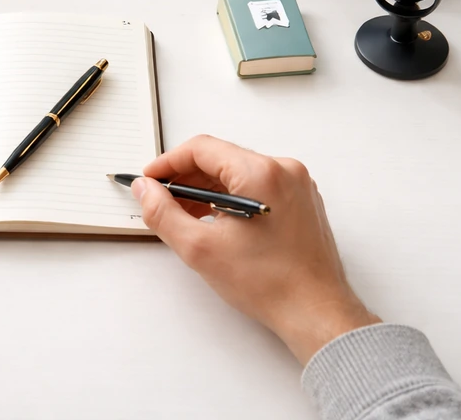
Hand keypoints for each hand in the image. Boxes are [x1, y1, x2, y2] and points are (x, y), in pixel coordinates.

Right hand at [134, 135, 379, 364]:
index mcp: (261, 173)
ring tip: (185, 215)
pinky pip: (257, 185)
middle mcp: (283, 169)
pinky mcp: (301, 200)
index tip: (150, 180)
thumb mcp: (199, 248)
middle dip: (186, 177)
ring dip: (206, 188)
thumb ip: (162, 212)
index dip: (168, 163)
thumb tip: (145, 189)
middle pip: (220, 158)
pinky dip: (230, 197)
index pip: (202, 149)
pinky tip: (215, 220)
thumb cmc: (269, 284)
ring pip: (237, 172)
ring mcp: (296, 184)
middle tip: (161, 200)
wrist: (316, 313)